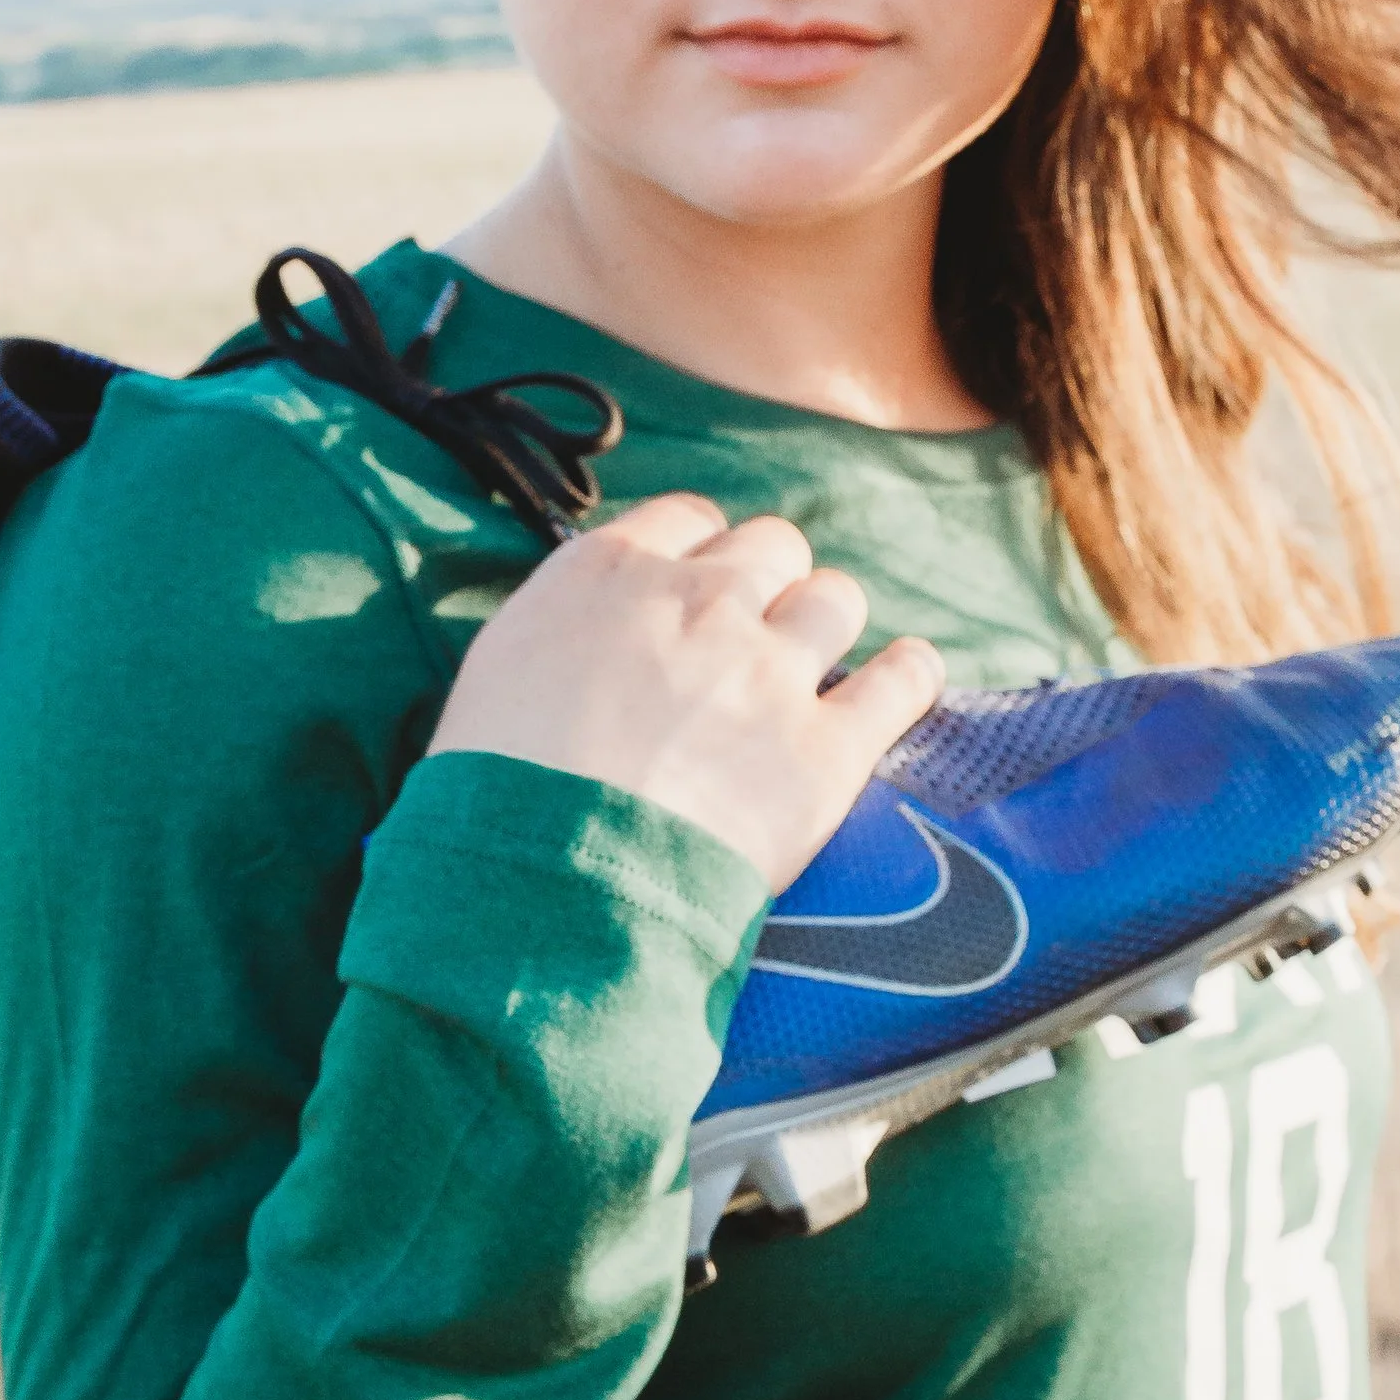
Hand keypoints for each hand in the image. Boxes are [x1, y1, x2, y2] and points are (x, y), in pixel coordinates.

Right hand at [427, 493, 944, 894]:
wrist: (548, 881)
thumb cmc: (491, 792)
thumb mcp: (495, 675)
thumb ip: (561, 632)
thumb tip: (587, 638)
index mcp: (610, 574)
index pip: (686, 518)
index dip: (699, 554)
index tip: (695, 589)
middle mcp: (701, 600)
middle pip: (771, 547)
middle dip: (767, 584)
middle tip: (749, 639)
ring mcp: (770, 670)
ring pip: (836, 598)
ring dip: (826, 624)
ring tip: (816, 665)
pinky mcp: (825, 748)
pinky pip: (902, 681)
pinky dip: (908, 676)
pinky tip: (905, 679)